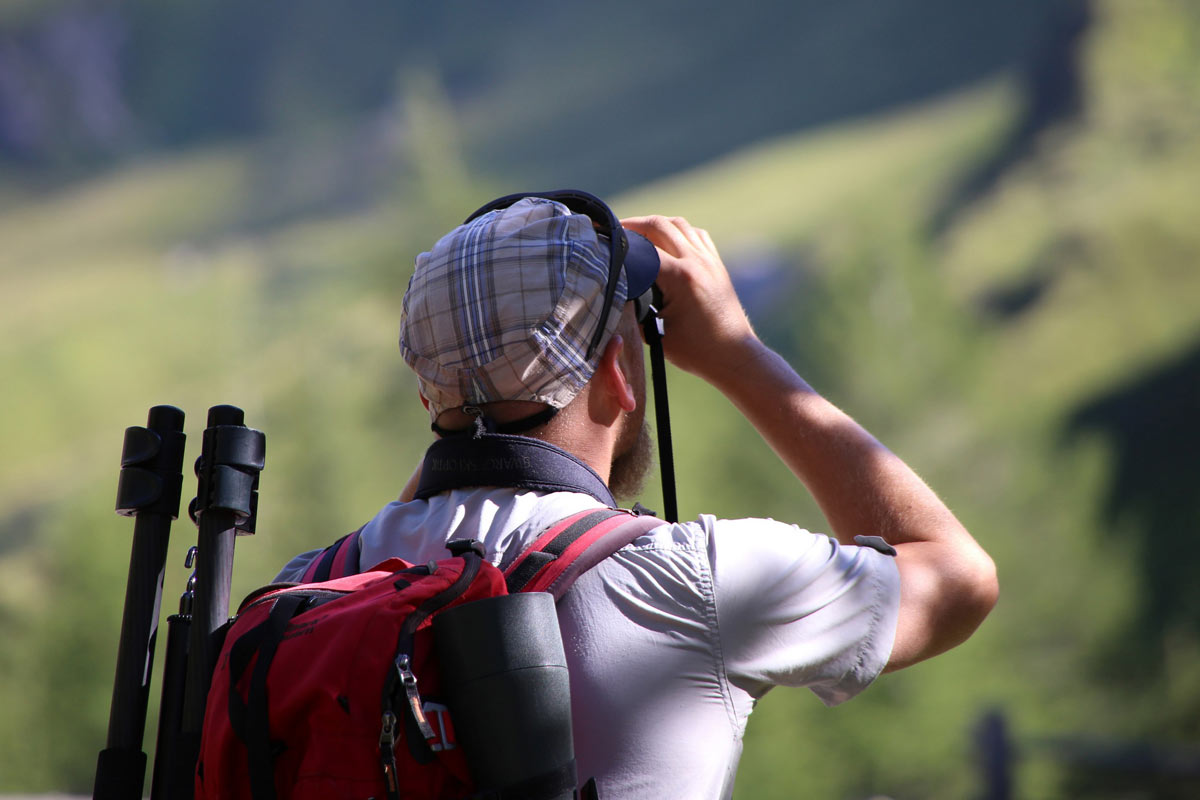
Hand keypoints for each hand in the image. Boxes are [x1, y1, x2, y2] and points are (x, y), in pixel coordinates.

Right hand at [620, 215, 757, 381]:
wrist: (735, 356)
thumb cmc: (697, 351)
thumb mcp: (656, 334)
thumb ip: (635, 311)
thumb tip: (618, 295)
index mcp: (680, 277)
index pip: (642, 247)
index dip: (619, 243)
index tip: (602, 242)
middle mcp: (696, 261)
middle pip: (659, 225)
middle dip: (633, 224)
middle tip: (614, 230)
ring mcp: (709, 260)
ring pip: (679, 225)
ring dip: (656, 224)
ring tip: (637, 231)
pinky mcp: (716, 265)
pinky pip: (696, 234)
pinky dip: (677, 231)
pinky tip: (667, 240)